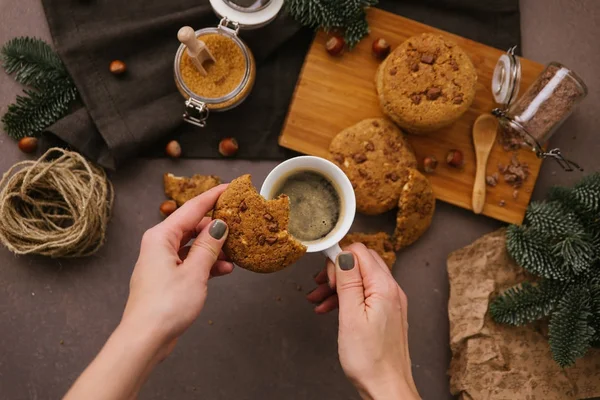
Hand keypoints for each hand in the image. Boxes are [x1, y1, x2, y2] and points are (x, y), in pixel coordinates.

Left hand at [121, 184, 233, 357]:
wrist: (145, 339)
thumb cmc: (164, 306)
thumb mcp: (195, 272)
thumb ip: (209, 246)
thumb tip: (220, 225)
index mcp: (161, 236)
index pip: (192, 208)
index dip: (213, 197)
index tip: (231, 187)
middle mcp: (159, 245)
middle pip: (192, 226)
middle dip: (216, 227)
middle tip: (239, 225)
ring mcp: (162, 262)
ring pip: (193, 245)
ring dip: (214, 249)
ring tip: (235, 253)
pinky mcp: (167, 278)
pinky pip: (190, 262)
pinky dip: (207, 264)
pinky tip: (224, 269)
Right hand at [307, 244, 419, 399]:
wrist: (386, 388)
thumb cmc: (369, 359)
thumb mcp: (350, 316)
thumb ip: (348, 281)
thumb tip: (343, 254)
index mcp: (384, 287)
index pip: (360, 252)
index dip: (339, 258)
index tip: (324, 273)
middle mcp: (391, 290)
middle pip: (361, 264)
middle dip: (337, 271)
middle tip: (320, 285)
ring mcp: (390, 302)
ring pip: (360, 280)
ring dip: (338, 286)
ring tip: (318, 300)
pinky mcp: (386, 314)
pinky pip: (364, 295)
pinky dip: (346, 298)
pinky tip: (330, 309)